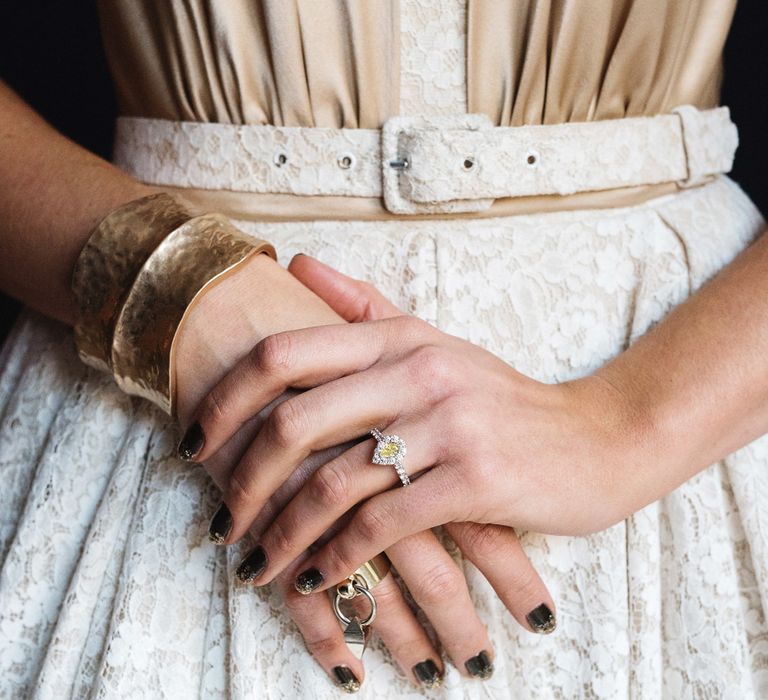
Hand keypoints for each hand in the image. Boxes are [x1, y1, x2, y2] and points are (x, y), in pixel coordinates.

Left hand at [173, 253, 555, 690]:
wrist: (597, 438)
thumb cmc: (502, 397)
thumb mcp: (433, 342)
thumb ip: (362, 305)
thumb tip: (295, 264)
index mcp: (398, 337)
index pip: (283, 355)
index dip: (224, 401)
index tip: (194, 444)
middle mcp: (418, 371)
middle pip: (294, 422)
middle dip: (242, 482)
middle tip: (220, 521)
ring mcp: (449, 424)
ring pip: (334, 483)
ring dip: (283, 533)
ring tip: (256, 564)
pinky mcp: (476, 481)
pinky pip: (383, 524)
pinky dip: (339, 557)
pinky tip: (317, 578)